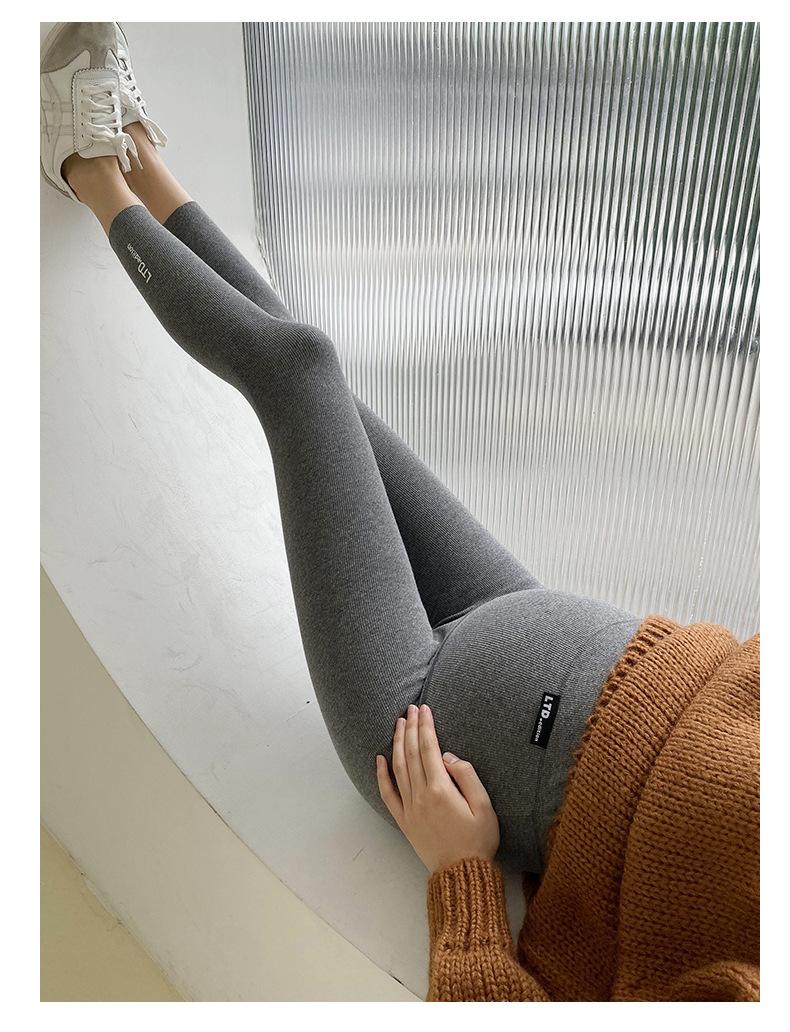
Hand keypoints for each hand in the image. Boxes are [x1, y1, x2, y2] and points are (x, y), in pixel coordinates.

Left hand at [376, 703, 499, 872]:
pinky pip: (388, 794)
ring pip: (399, 768)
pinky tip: (379, 759)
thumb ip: (467, 776)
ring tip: (398, 723)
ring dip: (397, 743)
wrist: (461, 874)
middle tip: (410, 708)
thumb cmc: (478, 841)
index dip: (426, 726)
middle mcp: (420, 796)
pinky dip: (381, 775)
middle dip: (410, 728)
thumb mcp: (484, 806)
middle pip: (411, 753)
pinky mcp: (404, 821)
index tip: (424, 709)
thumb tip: (448, 756)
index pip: (429, 748)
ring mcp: (409, 808)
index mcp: (441, 789)